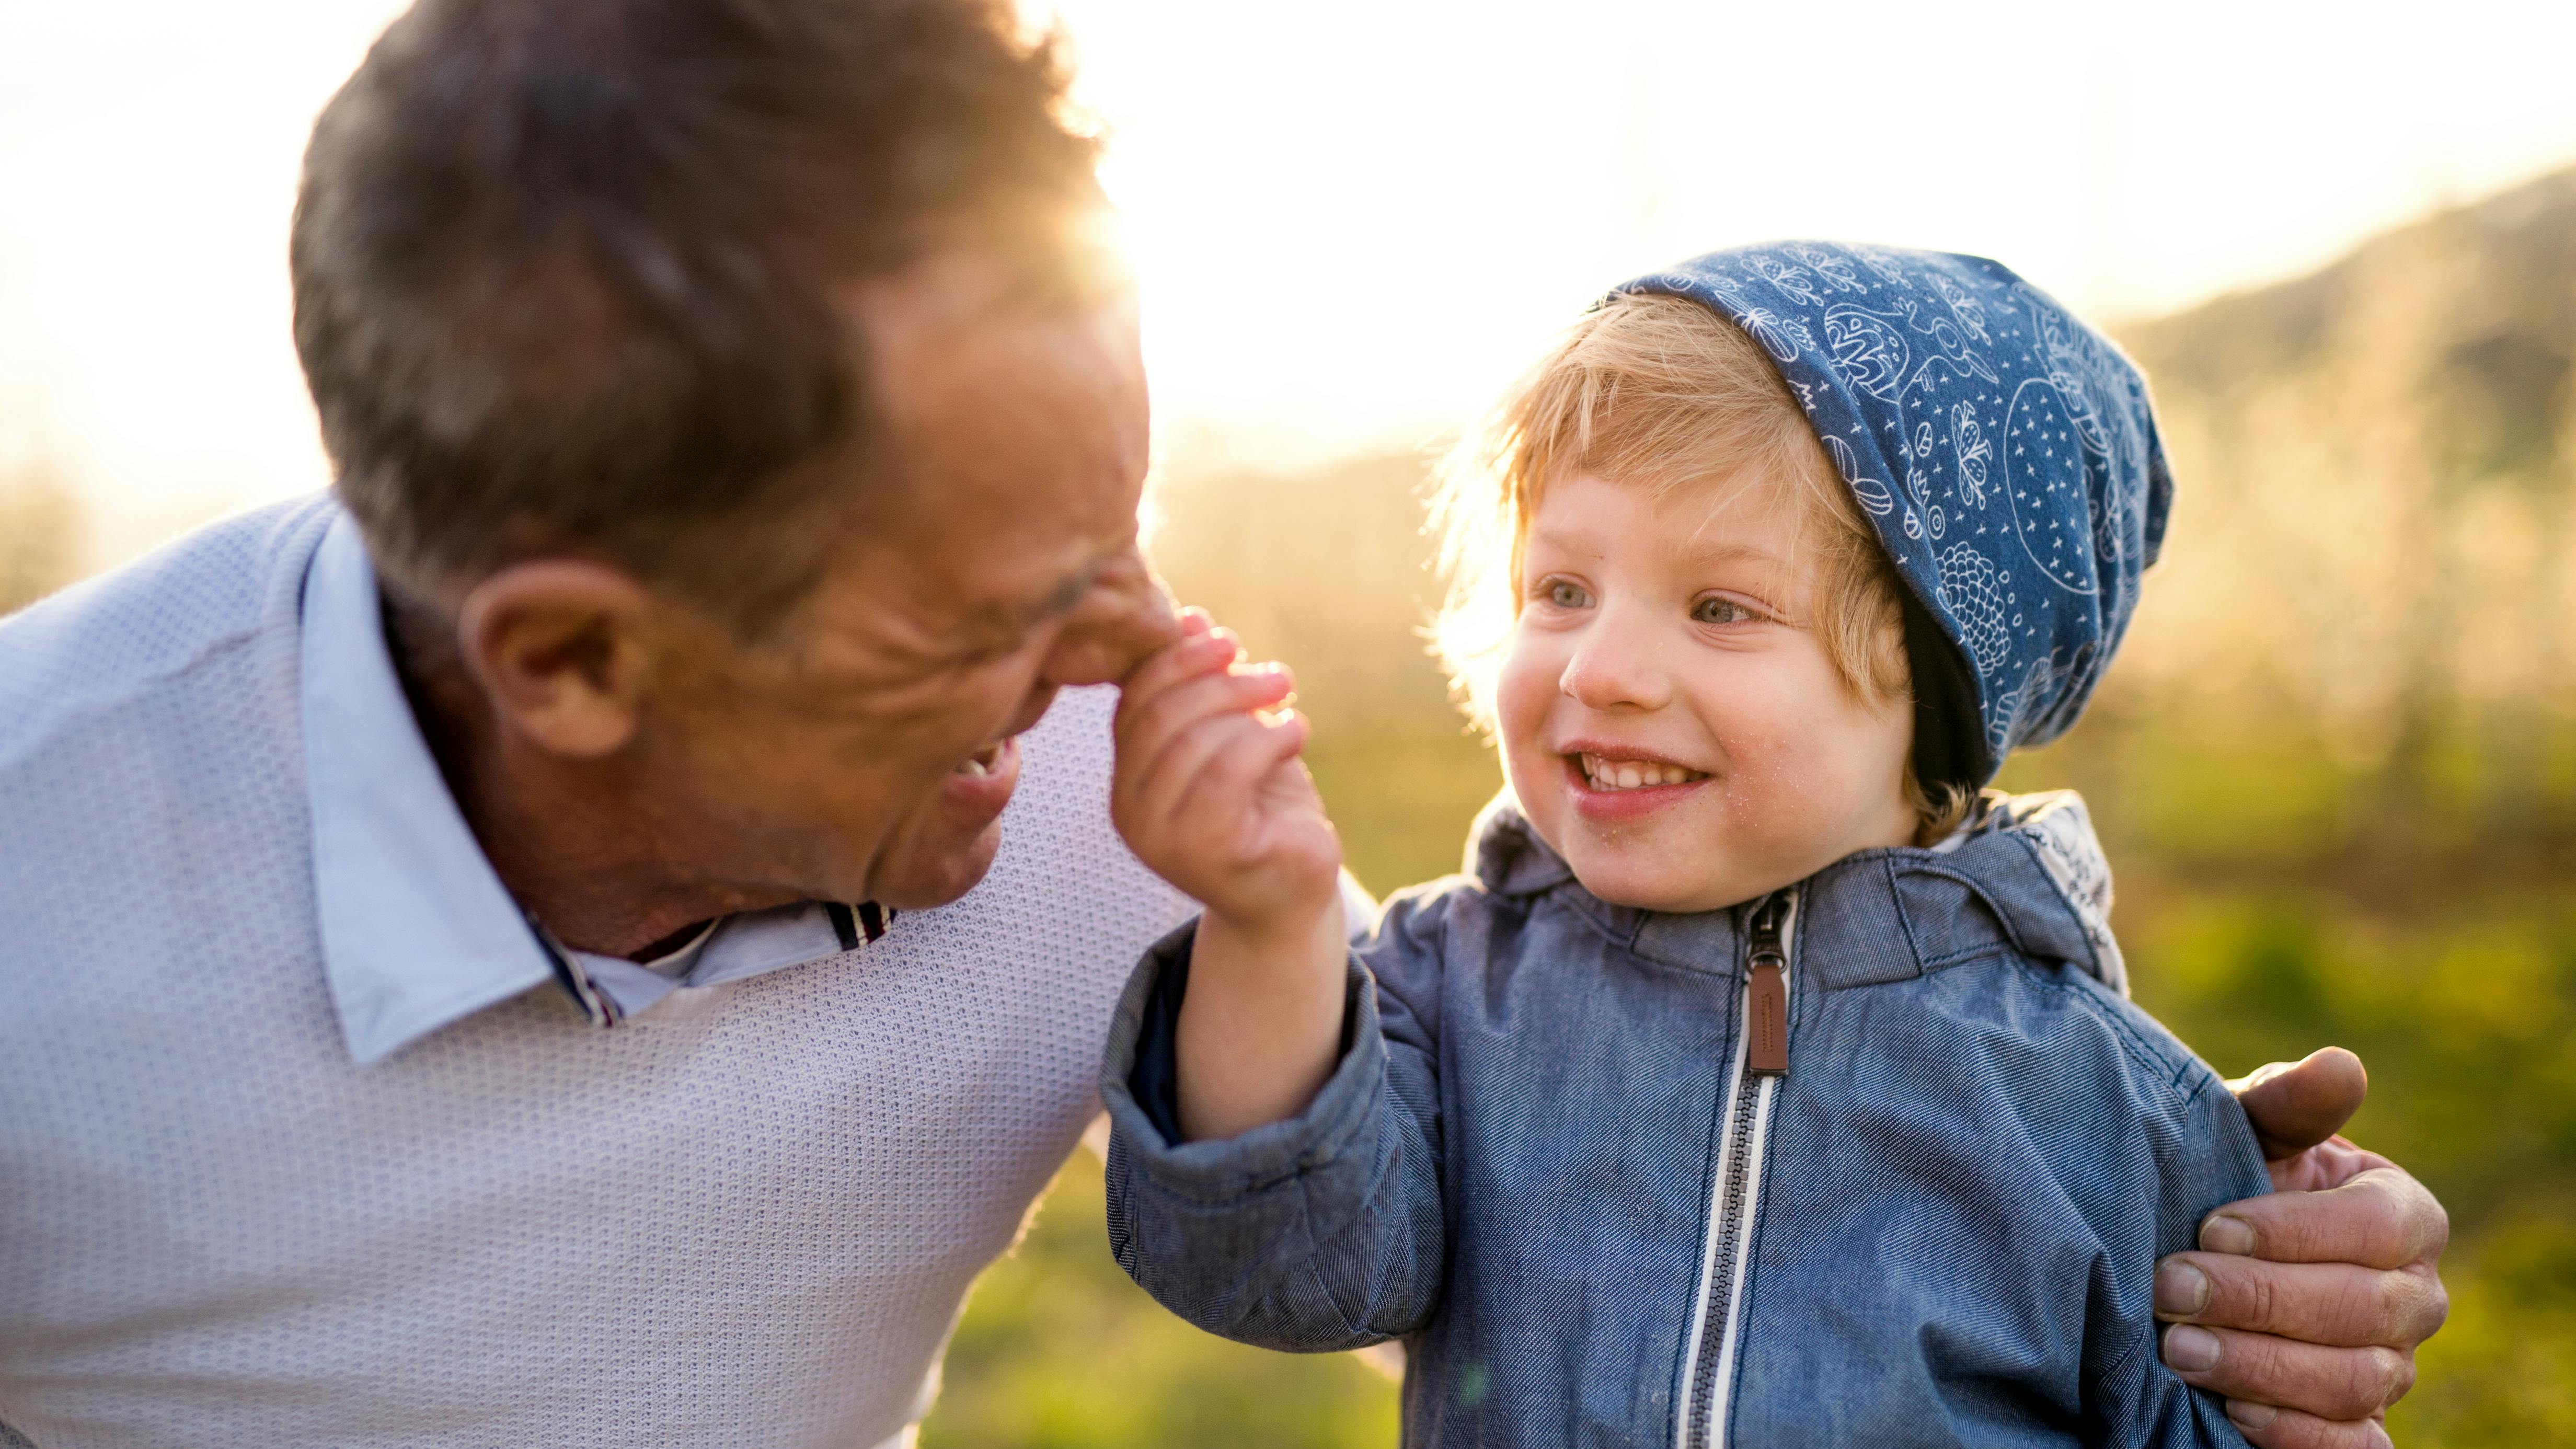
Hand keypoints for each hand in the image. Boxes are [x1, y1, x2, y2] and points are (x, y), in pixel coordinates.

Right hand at [1110, 612, 1341, 932]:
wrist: (1292, 889)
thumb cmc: (1260, 807)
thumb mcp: (1228, 735)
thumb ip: (1201, 686)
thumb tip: (1188, 615)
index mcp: (1125, 780)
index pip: (1132, 701)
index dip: (1176, 659)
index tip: (1225, 639)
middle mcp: (1130, 812)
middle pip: (1159, 716)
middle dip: (1218, 679)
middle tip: (1274, 673)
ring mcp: (1162, 837)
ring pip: (1193, 740)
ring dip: (1247, 704)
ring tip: (1287, 699)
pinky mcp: (1208, 851)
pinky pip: (1228, 771)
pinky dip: (1267, 738)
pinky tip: (1295, 731)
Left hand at [2156, 1048, 2450, 1448]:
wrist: (2195, 1248)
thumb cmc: (2228, 1179)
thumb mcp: (2244, 1132)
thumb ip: (2287, 1104)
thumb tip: (2341, 1067)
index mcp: (2403, 1215)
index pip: (2378, 1228)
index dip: (2295, 1230)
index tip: (2209, 1225)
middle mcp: (2412, 1297)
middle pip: (2363, 1310)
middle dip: (2259, 1300)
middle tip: (2170, 1289)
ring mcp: (2390, 1367)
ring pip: (2352, 1382)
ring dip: (2260, 1367)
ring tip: (2177, 1349)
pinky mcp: (2357, 1423)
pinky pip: (2352, 1447)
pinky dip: (2297, 1434)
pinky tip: (2230, 1411)